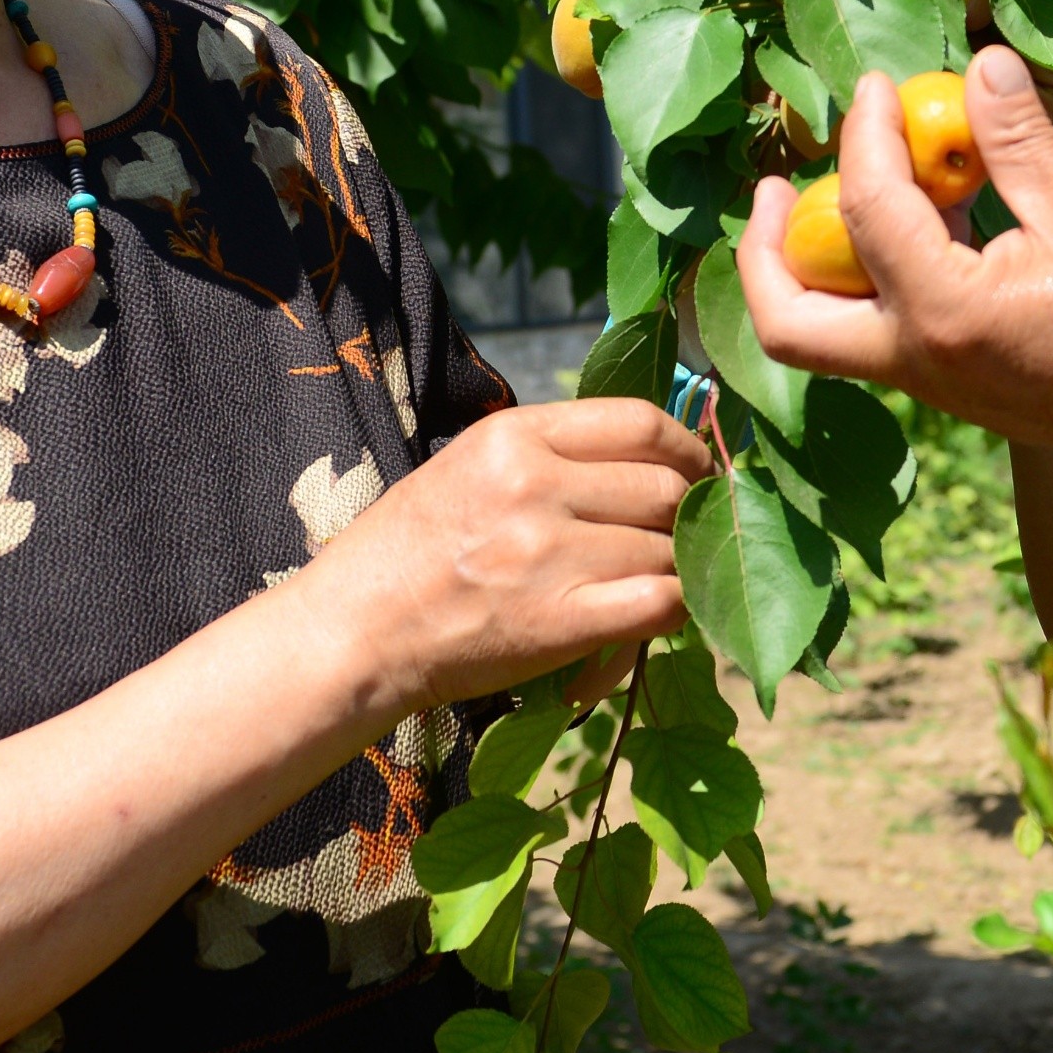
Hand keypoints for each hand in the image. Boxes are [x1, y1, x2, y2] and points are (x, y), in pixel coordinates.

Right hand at [292, 397, 709, 713]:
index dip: (686, 447)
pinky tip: (660, 612)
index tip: (695, 471)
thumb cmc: (409, 551)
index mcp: (513, 436)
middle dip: (686, 513)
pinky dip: (676, 608)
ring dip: (676, 568)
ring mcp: (549, 553)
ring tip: (654, 580)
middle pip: (664, 486)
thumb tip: (644, 453)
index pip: (638, 421)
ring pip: (668, 548)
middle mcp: (535, 484)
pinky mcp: (560, 621)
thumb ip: (549, 453)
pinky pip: (662, 602)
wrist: (356, 631)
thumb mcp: (469, 465)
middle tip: (678, 537)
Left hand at [741, 47, 1052, 481]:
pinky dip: (862, 278)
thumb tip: (981, 64)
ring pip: (817, 337)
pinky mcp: (945, 385)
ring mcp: (925, 381)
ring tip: (834, 191)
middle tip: (772, 185)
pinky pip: (869, 332)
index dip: (864, 133)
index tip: (877, 86)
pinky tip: (913, 221)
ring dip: (803, 267)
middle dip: (760, 249)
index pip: (867, 206)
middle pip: (785, 321)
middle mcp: (914, 357)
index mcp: (943, 310)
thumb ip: (1020, 142)